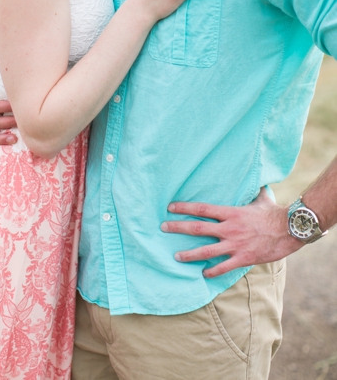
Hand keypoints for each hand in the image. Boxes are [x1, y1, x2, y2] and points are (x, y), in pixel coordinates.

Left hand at [162, 188, 302, 277]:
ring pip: (206, 251)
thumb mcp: (262, 199)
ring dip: (190, 254)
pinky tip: (203, 274)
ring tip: (176, 256)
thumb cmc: (275, 214)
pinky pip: (224, 267)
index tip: (170, 207)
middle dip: (178, 228)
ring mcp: (235, 245)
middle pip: (197, 228)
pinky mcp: (244, 258)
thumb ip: (254, 191)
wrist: (291, 231)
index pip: (201, 209)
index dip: (184, 208)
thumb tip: (257, 179)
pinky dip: (213, 271)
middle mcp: (229, 228)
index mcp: (231, 213)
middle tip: (163, 228)